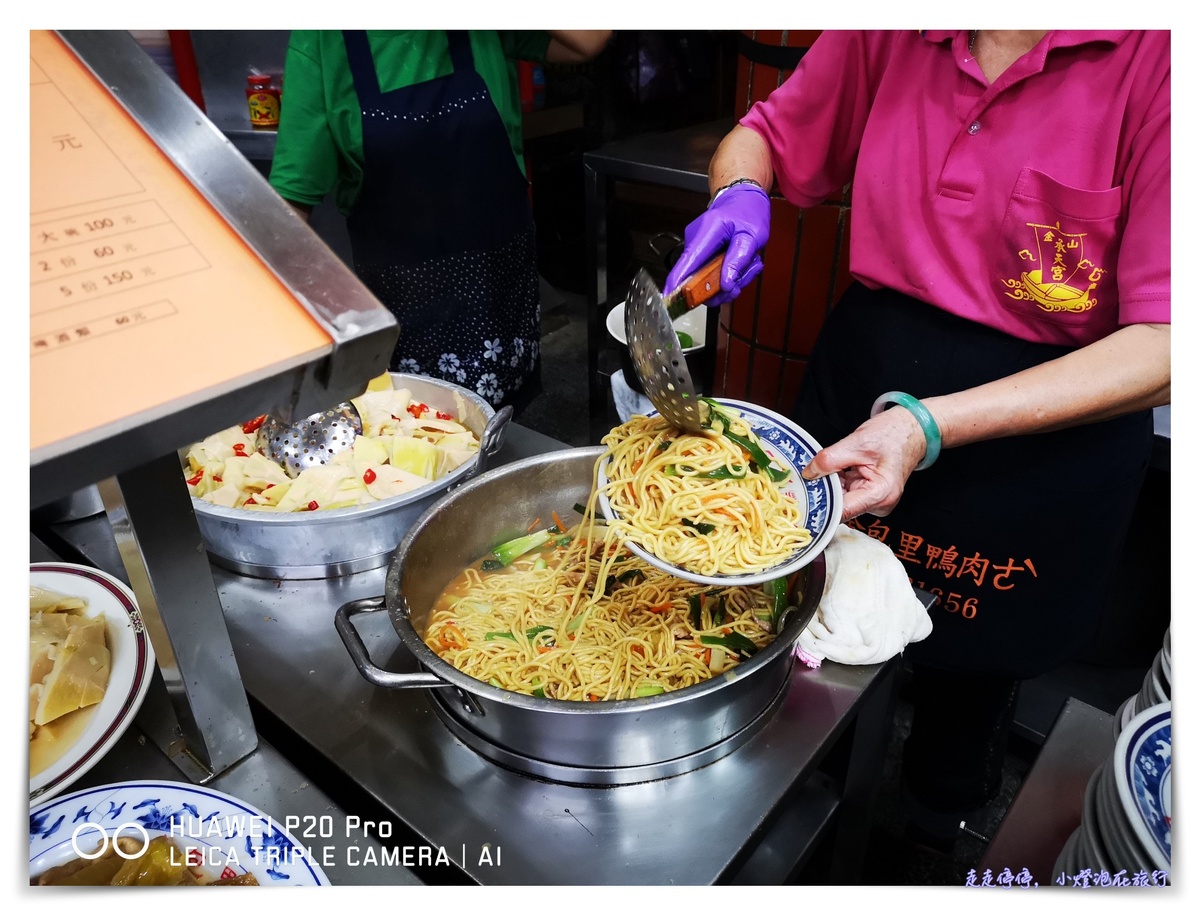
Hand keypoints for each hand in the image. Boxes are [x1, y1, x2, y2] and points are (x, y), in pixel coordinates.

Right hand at [664, 184, 769, 306]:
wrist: (743, 198)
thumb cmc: (747, 210)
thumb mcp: (753, 236)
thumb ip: (738, 260)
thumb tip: (725, 283)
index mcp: (707, 231)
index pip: (688, 261)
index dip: (678, 283)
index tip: (672, 298)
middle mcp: (696, 238)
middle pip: (697, 276)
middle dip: (721, 286)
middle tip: (741, 279)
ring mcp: (696, 245)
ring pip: (706, 278)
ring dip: (728, 279)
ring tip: (745, 266)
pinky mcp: (699, 253)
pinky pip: (709, 273)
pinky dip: (726, 273)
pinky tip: (738, 263)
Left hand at [800, 407, 928, 520]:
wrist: (912, 429)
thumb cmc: (893, 434)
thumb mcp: (856, 442)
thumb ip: (830, 459)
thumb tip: (808, 474)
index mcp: (880, 493)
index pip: (842, 510)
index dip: (821, 504)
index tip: (802, 498)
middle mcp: (880, 504)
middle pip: (841, 506)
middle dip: (824, 491)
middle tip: (806, 477)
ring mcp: (876, 501)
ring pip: (842, 499)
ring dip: (831, 485)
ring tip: (823, 469)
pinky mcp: (871, 495)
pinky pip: (847, 493)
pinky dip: (839, 483)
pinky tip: (836, 470)